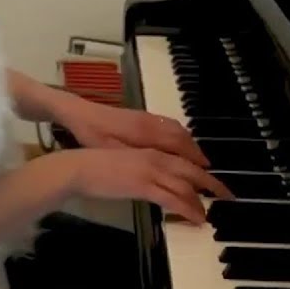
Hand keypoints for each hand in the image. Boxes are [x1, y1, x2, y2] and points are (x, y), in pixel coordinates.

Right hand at [51, 147, 231, 223]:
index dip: (201, 169)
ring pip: (186, 186)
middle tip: (227, 195)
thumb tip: (154, 180)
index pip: (184, 158)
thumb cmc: (97, 165)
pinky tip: (198, 219)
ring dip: (201, 201)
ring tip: (209, 213)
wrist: (80, 167)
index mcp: (151, 150)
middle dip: (212, 184)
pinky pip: (174, 200)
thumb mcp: (125, 162)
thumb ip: (142, 168)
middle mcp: (156, 157)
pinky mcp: (144, 186)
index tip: (212, 179)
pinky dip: (189, 210)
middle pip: (193, 171)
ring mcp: (151, 171)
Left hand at [54, 95, 209, 168]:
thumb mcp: (112, 152)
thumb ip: (137, 160)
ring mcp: (147, 118)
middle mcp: (151, 123)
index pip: (179, 147)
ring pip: (178, 130)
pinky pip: (170, 125)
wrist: (78, 112)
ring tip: (200, 163)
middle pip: (183, 139)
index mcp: (145, 133)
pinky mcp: (141, 116)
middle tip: (211, 173)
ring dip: (191, 146)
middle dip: (198, 156)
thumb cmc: (92, 135)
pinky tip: (181, 146)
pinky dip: (181, 137)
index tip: (207, 176)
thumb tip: (161, 170)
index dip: (194, 163)